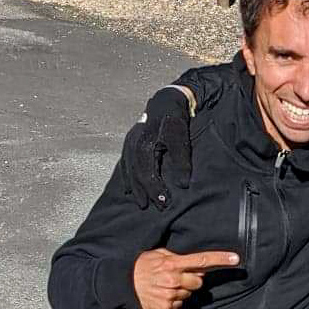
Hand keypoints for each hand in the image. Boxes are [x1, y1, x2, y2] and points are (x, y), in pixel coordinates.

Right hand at [121, 85, 197, 210]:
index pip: (147, 174)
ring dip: (134, 187)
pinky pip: (126, 163)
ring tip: (139, 201)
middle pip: (136, 175)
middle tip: (149, 207)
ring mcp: (129, 143)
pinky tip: (130, 186)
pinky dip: (128, 176)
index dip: (154, 190)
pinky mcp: (130, 142)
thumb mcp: (180, 140)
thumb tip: (183, 185)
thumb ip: (182, 162)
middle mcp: (133, 145)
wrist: (166, 101)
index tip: (163, 204)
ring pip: (129, 170)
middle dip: (143, 192)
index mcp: (144, 146)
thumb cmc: (174, 120)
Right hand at [132, 247, 237, 308]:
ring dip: (182, 290)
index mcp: (173, 264)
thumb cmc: (141, 266)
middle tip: (178, 277)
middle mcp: (174, 280)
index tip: (236, 259)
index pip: (202, 260)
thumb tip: (194, 263)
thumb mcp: (158, 254)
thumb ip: (177, 257)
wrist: (122, 283)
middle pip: (199, 282)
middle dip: (193, 279)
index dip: (220, 259)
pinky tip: (162, 295)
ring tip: (166, 286)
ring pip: (189, 294)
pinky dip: (174, 301)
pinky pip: (180, 305)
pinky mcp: (166, 308)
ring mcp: (171, 295)